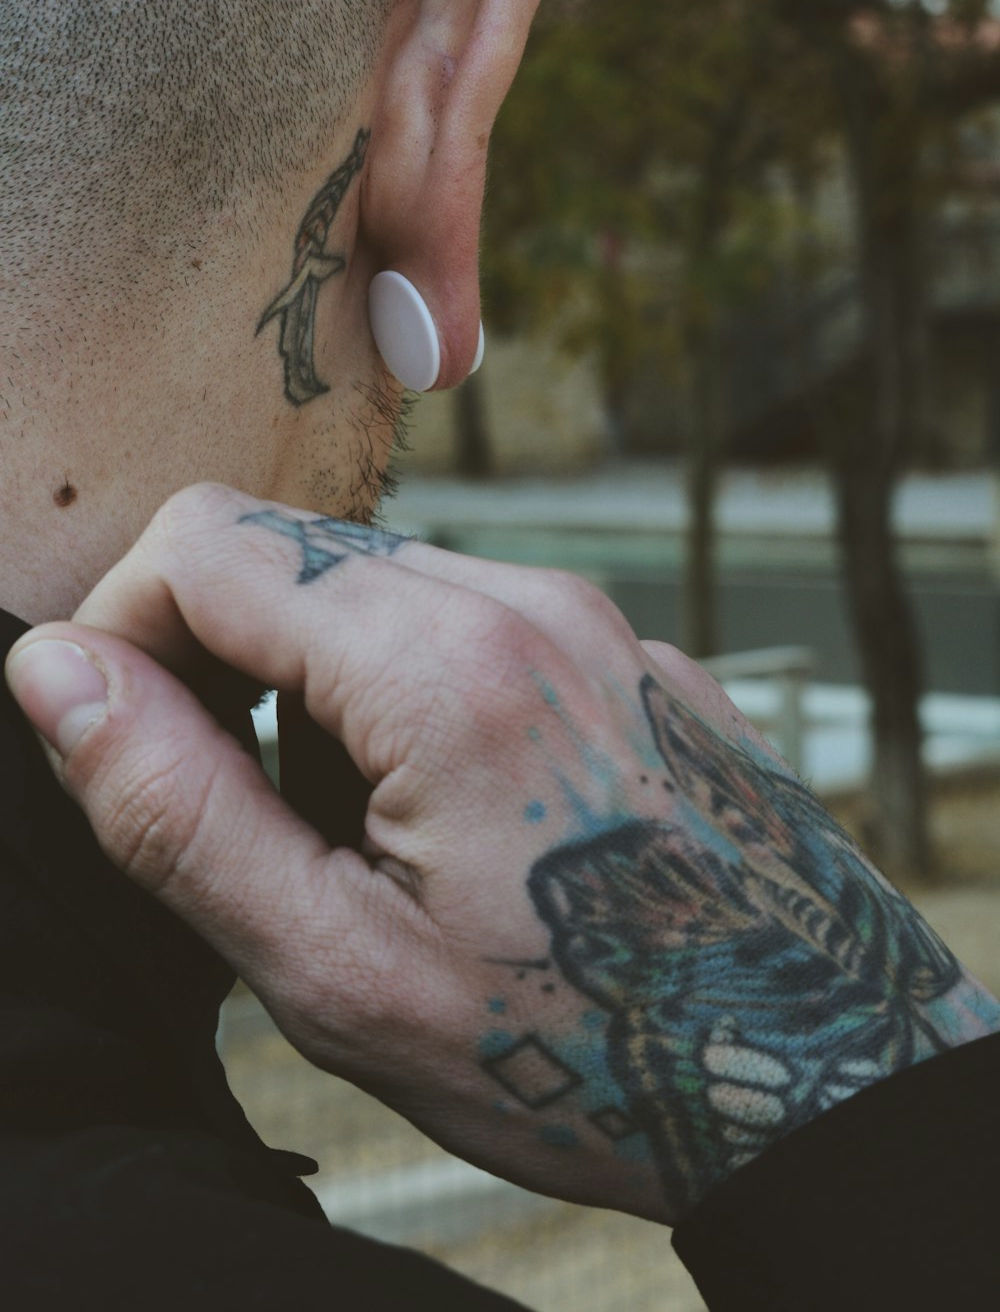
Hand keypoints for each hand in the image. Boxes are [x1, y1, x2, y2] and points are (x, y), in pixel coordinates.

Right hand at [6, 483, 998, 1224]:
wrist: (817, 1070)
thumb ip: (178, 808)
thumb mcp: (340, 969)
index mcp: (444, 664)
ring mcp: (596, 618)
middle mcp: (530, 601)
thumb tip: (57, 675)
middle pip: (294, 554)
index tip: (125, 735)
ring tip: (375, 837)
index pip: (206, 542)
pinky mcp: (631, 651)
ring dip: (324, 687)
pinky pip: (478, 621)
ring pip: (380, 588)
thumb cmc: (584, 1049)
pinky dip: (418, 690)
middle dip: (223, 662)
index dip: (122, 626)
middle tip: (253, 815)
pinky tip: (466, 816)